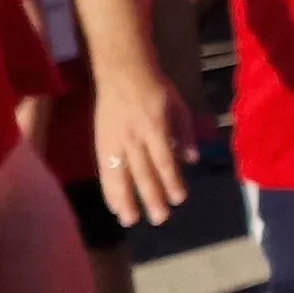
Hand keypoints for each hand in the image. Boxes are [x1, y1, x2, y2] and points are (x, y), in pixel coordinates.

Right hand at [90, 65, 198, 226]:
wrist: (121, 72)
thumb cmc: (155, 89)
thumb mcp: (178, 106)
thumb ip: (184, 133)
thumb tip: (192, 160)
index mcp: (155, 127)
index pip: (164, 160)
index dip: (171, 181)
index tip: (178, 199)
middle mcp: (134, 137)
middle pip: (143, 172)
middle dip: (151, 197)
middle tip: (160, 218)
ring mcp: (115, 141)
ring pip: (120, 175)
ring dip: (126, 200)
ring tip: (131, 220)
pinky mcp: (101, 143)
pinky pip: (104, 171)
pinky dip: (108, 189)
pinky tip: (113, 206)